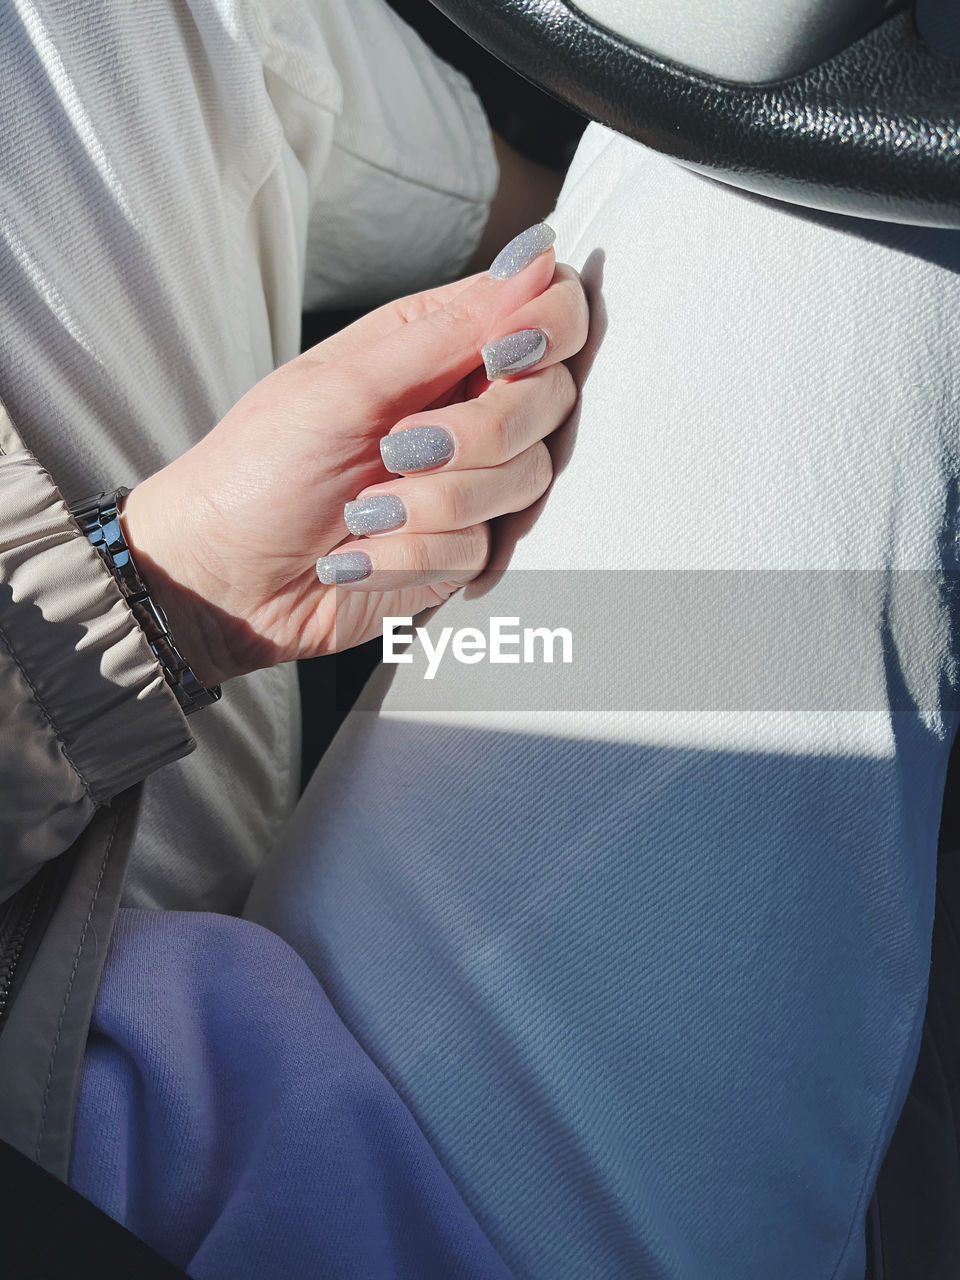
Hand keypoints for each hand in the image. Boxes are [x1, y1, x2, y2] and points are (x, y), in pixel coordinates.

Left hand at [121, 233, 587, 686]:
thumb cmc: (260, 468)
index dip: (550, 327)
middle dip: (480, 433)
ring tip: (360, 512)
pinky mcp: (460, 551)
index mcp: (435, 346)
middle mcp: (463, 409)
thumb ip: (449, 329)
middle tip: (400, 449)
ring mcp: (467, 483)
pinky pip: (481, 549)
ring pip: (524, 482)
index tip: (507, 354)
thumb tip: (534, 257)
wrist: (223, 579)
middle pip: (550, 402)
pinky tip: (356, 555)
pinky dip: (410, 555)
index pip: (544, 313)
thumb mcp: (346, 385)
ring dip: (434, 503)